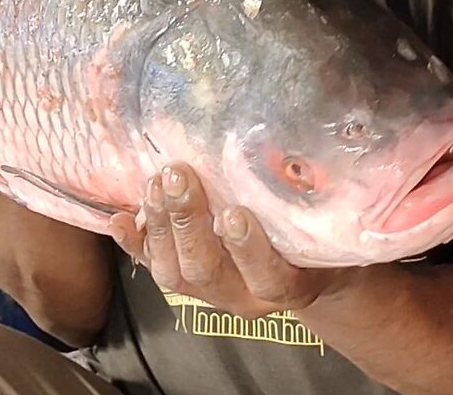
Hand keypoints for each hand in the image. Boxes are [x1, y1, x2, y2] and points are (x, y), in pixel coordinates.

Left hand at [107, 162, 348, 319]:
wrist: (308, 274)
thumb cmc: (321, 241)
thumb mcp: (333, 229)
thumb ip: (321, 208)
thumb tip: (307, 156)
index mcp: (289, 286)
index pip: (269, 277)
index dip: (249, 250)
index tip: (234, 213)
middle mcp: (245, 297)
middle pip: (207, 271)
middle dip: (188, 222)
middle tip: (179, 175)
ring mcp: (211, 293)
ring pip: (174, 273)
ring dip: (160, 225)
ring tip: (156, 182)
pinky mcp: (186, 282)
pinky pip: (152, 269)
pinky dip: (133, 244)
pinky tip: (119, 219)